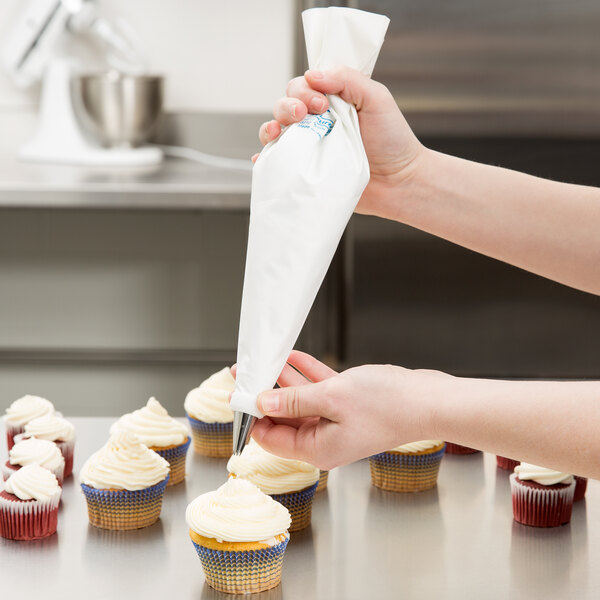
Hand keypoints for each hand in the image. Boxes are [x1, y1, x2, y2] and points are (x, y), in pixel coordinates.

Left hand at [251, 350, 443, 469]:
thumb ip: (293, 400)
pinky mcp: (347, 405)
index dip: (252, 415)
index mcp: (317, 449)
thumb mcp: (332, 398)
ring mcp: (335, 421)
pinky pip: (318, 390)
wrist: (428, 399)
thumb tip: (262, 403)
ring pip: (299, 400)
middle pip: (283, 417)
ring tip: (264, 359)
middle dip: (265, 393)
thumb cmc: (388, 406)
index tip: (238, 392)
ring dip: (283, 379)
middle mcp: (323, 439)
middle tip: (247, 370)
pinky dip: (305, 373)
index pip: (271, 437)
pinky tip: (292, 357)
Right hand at [254, 67, 424, 217]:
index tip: (320, 102)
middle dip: (287, 106)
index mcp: (332, 102)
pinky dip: (265, 161)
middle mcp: (317, 124)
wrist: (399, 183)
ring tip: (278, 133)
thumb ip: (348, 79)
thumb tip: (313, 74)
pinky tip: (262, 160)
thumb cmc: (393, 141)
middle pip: (285, 106)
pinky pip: (277, 165)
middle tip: (304, 115)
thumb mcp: (377, 99)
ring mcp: (310, 149)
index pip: (303, 85)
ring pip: (277, 132)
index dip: (304, 90)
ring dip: (271, 128)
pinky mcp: (307, 173)